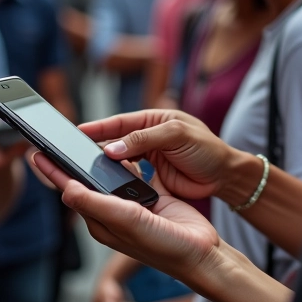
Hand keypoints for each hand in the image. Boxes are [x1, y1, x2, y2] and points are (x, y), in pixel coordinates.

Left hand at [31, 152, 220, 287]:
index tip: (35, 152)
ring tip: (74, 142)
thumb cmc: (164, 245)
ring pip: (105, 177)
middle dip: (66, 163)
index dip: (52, 170)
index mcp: (99, 219)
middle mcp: (110, 211)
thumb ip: (95, 204)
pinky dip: (121, 163)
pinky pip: (128, 175)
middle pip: (83, 181)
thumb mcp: (125, 222)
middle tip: (50, 141)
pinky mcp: (147, 197)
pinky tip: (115, 151)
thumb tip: (65, 189)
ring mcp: (128, 204)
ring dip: (92, 161)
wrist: (203, 253)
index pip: (69, 189)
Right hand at [78, 110, 238, 200]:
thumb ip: (142, 140)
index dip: (98, 127)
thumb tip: (112, 149)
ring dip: (105, 163)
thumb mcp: (175, 136)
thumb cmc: (207, 150)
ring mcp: (149, 156)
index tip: (78, 132)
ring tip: (87, 168)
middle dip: (96, 145)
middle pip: (115, 140)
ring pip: (120, 158)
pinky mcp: (152, 176)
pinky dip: (118, 177)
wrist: (227, 178)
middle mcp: (148, 136)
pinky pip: (129, 175)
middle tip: (75, 152)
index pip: (119, 122)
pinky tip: (107, 182)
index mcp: (153, 119)